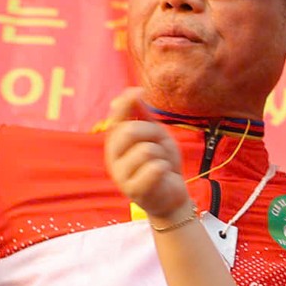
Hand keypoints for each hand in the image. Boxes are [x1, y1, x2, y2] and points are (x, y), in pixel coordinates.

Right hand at [103, 87, 191, 219]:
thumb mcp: (156, 136)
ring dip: (162, 155)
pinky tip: (162, 176)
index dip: (125, 102)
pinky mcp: (133, 191)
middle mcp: (113, 158)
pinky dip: (164, 169)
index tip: (139, 90)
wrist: (172, 196)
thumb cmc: (162, 163)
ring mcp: (121, 175)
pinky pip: (154, 168)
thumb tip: (132, 91)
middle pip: (130, 131)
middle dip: (154, 134)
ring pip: (146, 150)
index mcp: (116, 143)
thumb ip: (144, 116)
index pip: (115, 118)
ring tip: (161, 164)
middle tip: (161, 146)